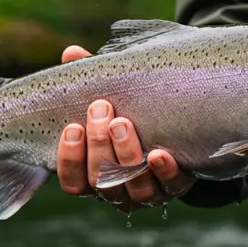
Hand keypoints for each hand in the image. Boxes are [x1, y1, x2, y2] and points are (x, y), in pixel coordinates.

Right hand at [55, 45, 194, 212]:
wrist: (177, 125)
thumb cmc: (131, 110)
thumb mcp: (111, 96)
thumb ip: (90, 80)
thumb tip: (71, 53)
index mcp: (93, 175)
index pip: (73, 183)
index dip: (69, 159)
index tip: (73, 128)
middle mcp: (118, 190)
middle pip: (101, 182)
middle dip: (99, 145)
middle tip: (101, 110)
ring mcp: (147, 193)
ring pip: (132, 188)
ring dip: (126, 155)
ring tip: (124, 123)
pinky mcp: (175, 187)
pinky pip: (170, 187)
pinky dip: (163, 173)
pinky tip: (158, 154)